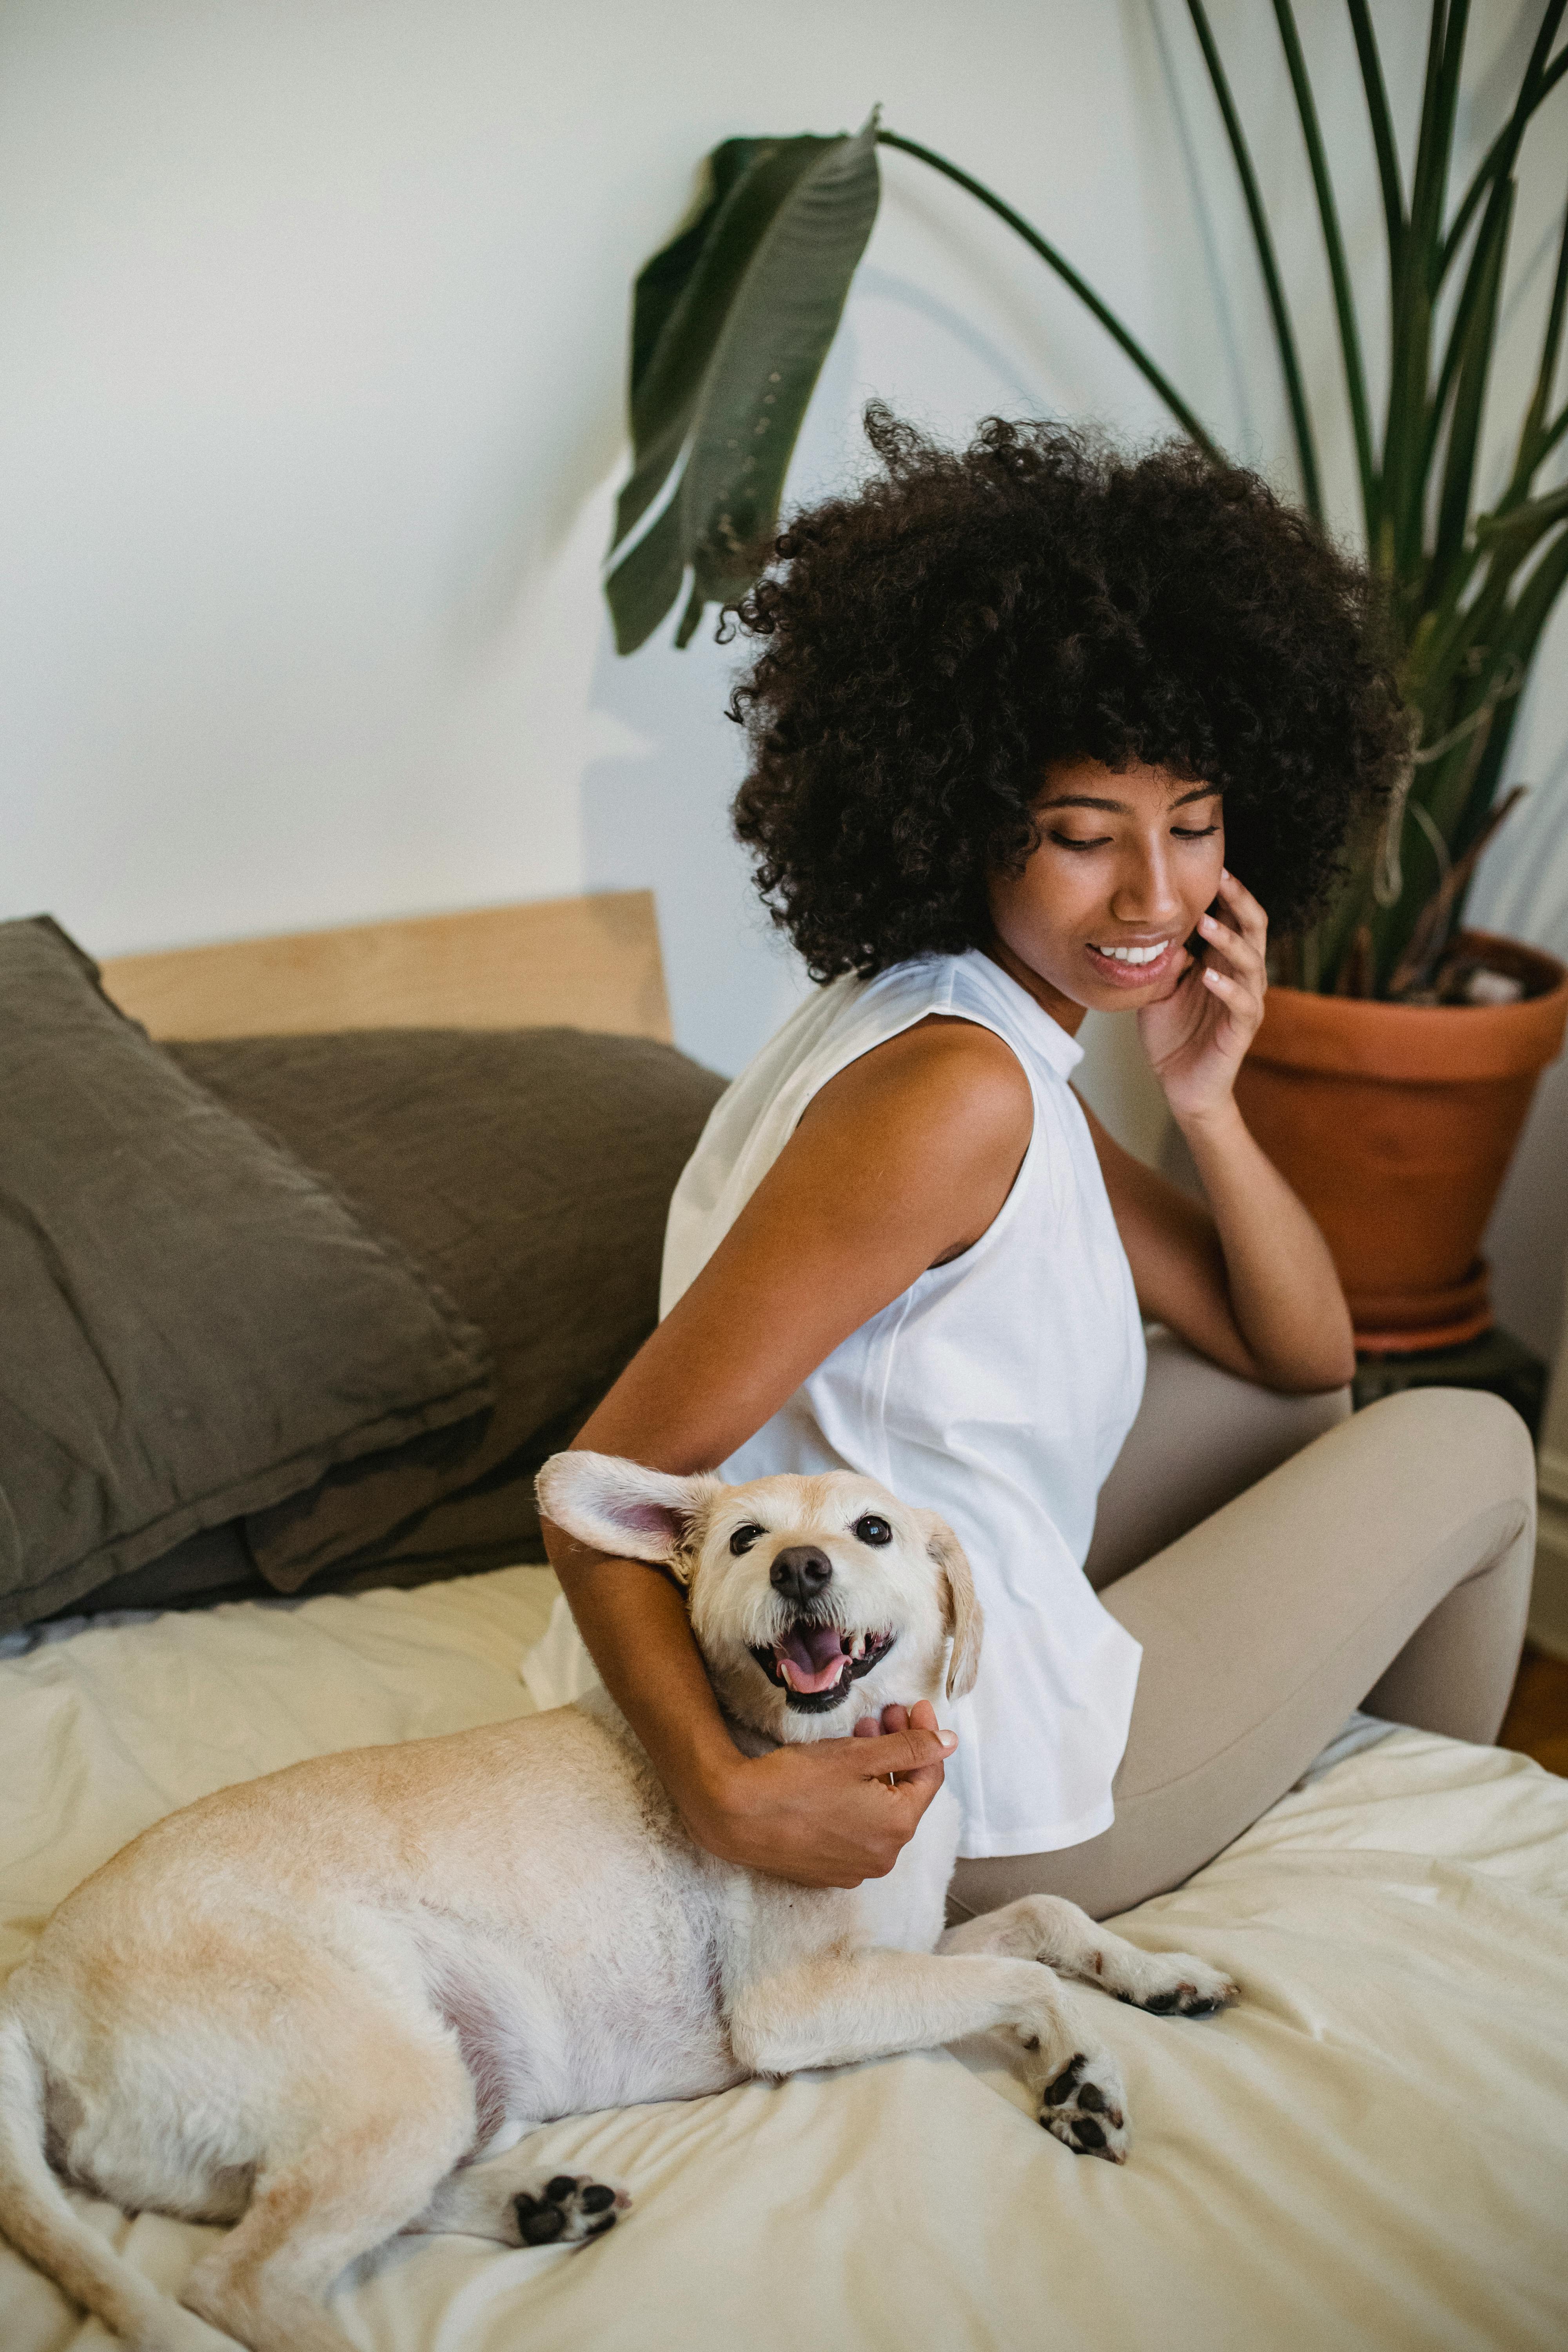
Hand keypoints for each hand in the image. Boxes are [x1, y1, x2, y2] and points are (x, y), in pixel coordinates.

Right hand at [686, 1700, 955, 1887]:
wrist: (734, 1815)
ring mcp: (856, 1868)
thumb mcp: (857, 1755)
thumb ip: (909, 1748)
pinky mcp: (829, 1870)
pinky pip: (858, 1832)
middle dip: (899, 1751)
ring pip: (881, 1813)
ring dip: (877, 1774)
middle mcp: (883, 1856)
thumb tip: (949, 1742)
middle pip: (905, 1795)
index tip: (913, 1705)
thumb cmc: (794, 1782)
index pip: (929, 1776)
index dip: (925, 1735)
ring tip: (858, 1736)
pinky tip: (839, 1777)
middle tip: (882, 1714)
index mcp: (897, 1827)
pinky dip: (858, 1801)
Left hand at [1138, 869, 1267, 1127]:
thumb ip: (1163, 957)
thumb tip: (1157, 926)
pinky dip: (1227, 987)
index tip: (1206, 863)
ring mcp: (1246, 1001)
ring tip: (1206, 923)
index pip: (1234, 915)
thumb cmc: (1173, 1034)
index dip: (1226, 891)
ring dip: (1229, 940)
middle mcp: (1242, 974)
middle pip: (1254, 927)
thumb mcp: (1160, 986)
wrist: (1181, 1085)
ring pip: (1252, 961)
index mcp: (1224, 959)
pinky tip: (1209, 975)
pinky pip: (1242, 1003)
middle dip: (1239, 901)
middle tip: (1220, 877)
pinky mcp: (1242, 1029)